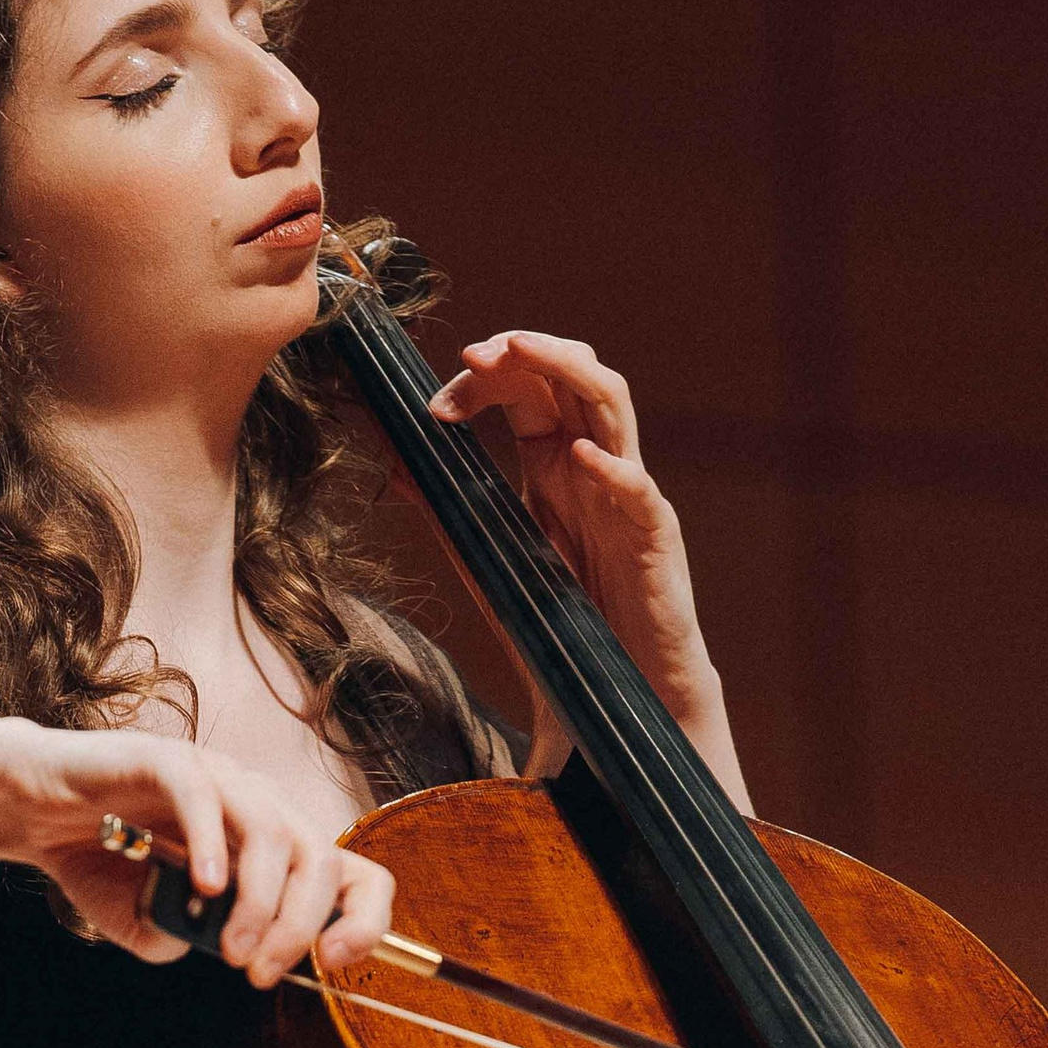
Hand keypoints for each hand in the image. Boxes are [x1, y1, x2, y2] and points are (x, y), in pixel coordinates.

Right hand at [0, 721, 395, 986]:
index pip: (352, 872)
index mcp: (272, 845)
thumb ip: (194, 940)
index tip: (333, 964)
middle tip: (258, 972)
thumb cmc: (103, 864)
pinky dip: (210, 844)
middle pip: (319, 856)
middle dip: (300, 925)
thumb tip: (224, 947)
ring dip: (259, 900)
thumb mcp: (154, 925)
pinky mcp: (165, 759)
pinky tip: (203, 889)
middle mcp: (256, 804)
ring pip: (271, 830)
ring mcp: (216, 776)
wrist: (36, 812)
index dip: (363, 918)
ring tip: (230, 949)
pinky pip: (202, 796)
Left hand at [427, 330, 732, 782]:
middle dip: (524, 350)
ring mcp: (628, 497)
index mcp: (554, 467)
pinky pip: (640, 492)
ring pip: (612, 405)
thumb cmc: (560, 629)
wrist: (617, 697)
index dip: (481, 381)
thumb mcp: (489, 560)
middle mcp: (593, 467)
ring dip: (567, 370)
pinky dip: (612, 469)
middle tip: (471, 354)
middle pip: (571, 375)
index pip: (525, 390)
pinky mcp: (654, 541)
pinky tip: (578, 457)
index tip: (432, 410)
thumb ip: (448, 512)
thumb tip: (393, 463)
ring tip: (523, 352)